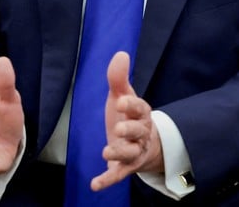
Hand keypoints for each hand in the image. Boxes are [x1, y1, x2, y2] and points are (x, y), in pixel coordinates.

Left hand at [91, 51, 163, 191]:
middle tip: (118, 129)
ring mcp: (133, 152)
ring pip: (130, 154)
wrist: (144, 145)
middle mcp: (140, 134)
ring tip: (105, 151)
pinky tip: (94, 184)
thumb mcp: (123, 96)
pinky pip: (117, 174)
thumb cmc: (129, 116)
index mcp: (141, 114)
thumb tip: (121, 53)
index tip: (121, 101)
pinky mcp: (124, 167)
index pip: (139, 108)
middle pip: (137, 132)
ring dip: (119, 152)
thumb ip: (119, 78)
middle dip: (129, 130)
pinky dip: (107, 180)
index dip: (131, 106)